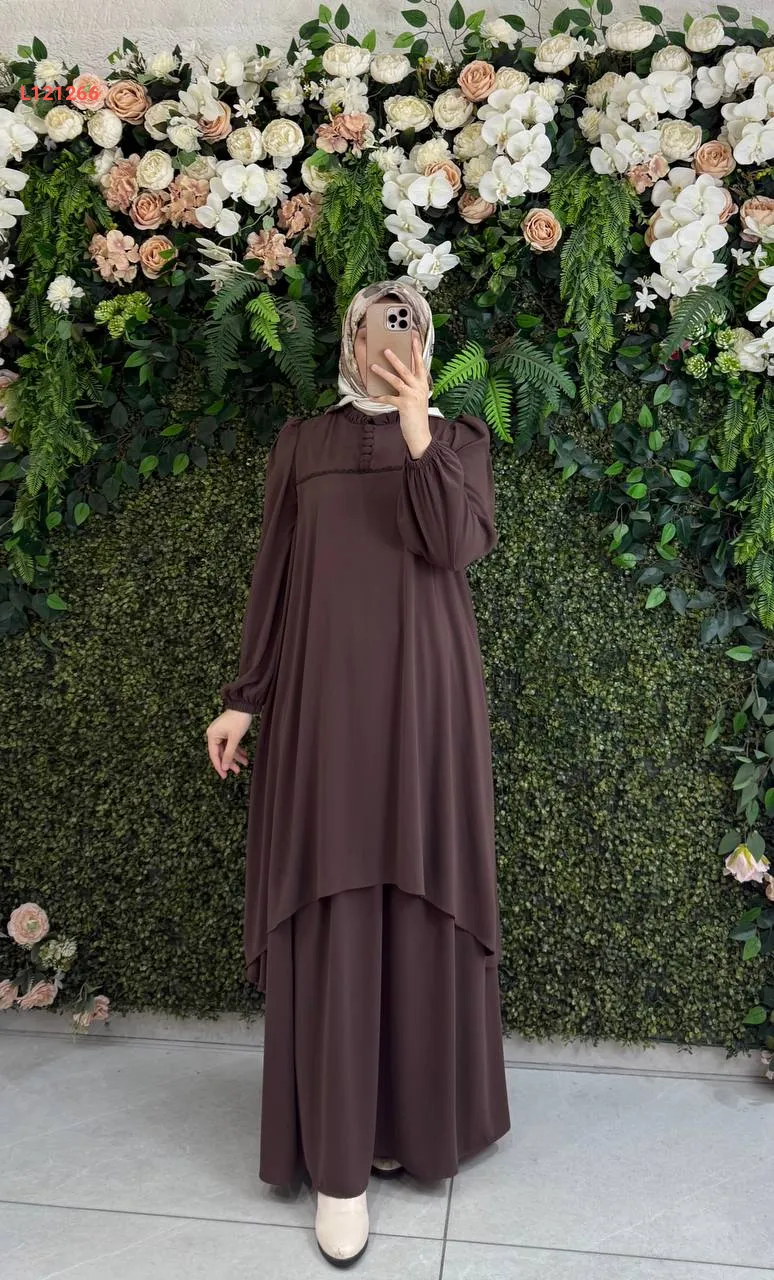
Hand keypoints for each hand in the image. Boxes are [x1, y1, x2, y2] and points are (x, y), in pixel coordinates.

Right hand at [205, 709, 252, 778]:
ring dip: (235, 756)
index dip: (219, 766)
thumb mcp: (234, 738)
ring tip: (245, 763)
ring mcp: (220, 733)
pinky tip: (244, 755)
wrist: (245, 705)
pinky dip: (237, 749)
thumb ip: (229, 753)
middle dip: (230, 762)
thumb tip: (224, 767)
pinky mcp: (227, 731)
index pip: (214, 755)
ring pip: (227, 749)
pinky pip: (230, 744)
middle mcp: (214, 734)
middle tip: (237, 771)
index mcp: (212, 735)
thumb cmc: (239, 719)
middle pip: (221, 753)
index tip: (224, 776)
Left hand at [369, 329, 431, 451]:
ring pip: (396, 380)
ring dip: (383, 372)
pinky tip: (370, 396)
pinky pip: (388, 398)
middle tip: (386, 349)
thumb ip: (412, 385)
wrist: (420, 434)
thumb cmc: (417, 415)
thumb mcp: (417, 397)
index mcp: (423, 384)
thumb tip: (399, 374)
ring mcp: (412, 396)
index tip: (414, 337)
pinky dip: (379, 397)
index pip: (420, 363)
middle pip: (407, 369)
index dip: (417, 349)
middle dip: (396, 358)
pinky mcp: (404, 405)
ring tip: (373, 366)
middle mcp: (419, 388)